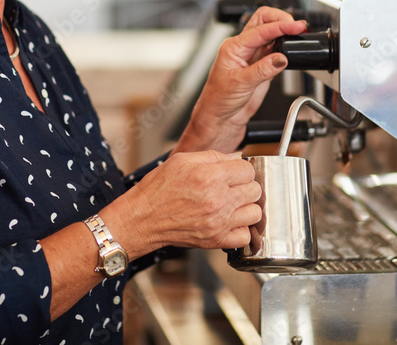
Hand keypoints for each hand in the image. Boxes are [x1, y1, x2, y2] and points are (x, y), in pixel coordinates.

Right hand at [108, 151, 260, 251]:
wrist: (142, 219)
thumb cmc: (157, 190)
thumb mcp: (182, 160)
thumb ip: (213, 157)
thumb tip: (235, 157)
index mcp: (210, 177)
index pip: (248, 169)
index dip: (241, 168)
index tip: (234, 172)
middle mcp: (217, 200)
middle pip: (255, 190)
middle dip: (245, 186)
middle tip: (232, 187)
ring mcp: (218, 222)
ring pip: (255, 212)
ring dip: (246, 207)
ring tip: (233, 204)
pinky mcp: (216, 240)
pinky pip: (245, 235)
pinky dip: (240, 229)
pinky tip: (230, 221)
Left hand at [177, 7, 305, 153]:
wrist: (219, 119)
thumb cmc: (218, 101)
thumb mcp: (240, 84)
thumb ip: (262, 70)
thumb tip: (281, 58)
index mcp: (233, 47)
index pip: (260, 30)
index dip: (280, 26)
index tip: (295, 26)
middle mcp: (243, 49)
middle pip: (263, 21)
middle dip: (280, 19)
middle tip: (297, 26)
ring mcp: (253, 57)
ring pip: (271, 35)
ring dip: (284, 33)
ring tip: (297, 36)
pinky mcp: (262, 68)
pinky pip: (276, 52)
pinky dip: (285, 49)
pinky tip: (291, 52)